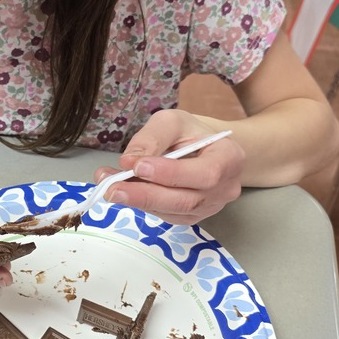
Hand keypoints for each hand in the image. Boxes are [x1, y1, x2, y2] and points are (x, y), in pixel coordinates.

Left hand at [95, 110, 244, 223]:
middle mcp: (224, 189)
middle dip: (146, 194)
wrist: (202, 148)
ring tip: (108, 187)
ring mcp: (209, 207)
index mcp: (229, 159)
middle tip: (112, 188)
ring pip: (173, 211)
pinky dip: (141, 204)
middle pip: (186, 200)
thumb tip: (129, 161)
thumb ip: (152, 138)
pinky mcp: (191, 217)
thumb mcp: (173, 121)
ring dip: (138, 201)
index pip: (205, 173)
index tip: (138, 166)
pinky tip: (122, 191)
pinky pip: (166, 215)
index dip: (171, 174)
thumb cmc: (190, 132)